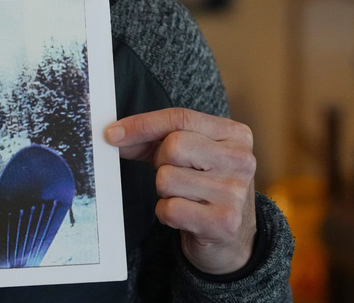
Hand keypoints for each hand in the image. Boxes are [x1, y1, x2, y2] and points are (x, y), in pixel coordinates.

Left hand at [105, 108, 256, 274]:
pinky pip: (170, 209)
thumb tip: (114, 134)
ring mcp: (235, 192)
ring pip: (167, 178)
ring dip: (164, 191)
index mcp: (235, 134)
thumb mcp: (186, 154)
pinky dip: (167, 213)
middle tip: (174, 174)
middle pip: (173, 146)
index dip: (142, 124)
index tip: (112, 133)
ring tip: (184, 196)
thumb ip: (152, 139)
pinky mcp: (224, 222)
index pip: (180, 118)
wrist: (231, 234)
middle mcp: (241, 160)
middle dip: (160, 162)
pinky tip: (185, 216)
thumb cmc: (202, 185)